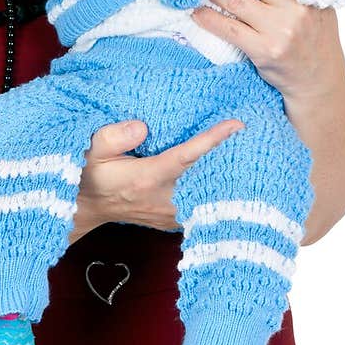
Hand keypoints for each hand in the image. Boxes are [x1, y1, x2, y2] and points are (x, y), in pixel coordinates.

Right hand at [71, 115, 243, 237]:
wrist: (87, 207)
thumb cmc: (90, 174)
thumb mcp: (90, 150)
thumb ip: (112, 137)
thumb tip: (142, 126)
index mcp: (147, 178)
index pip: (186, 156)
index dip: (212, 140)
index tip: (236, 124)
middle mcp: (165, 199)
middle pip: (208, 176)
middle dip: (233, 156)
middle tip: (257, 135)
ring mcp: (172, 213)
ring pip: (209, 193)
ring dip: (229, 175)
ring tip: (251, 152)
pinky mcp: (175, 220)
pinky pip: (203, 203)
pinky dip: (218, 189)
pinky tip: (231, 173)